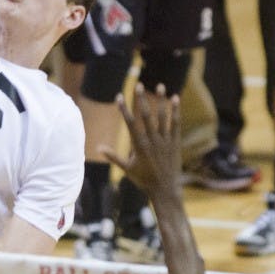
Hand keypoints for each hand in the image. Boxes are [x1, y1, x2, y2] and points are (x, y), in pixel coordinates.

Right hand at [100, 85, 181, 200]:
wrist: (165, 189)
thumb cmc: (144, 180)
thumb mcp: (126, 169)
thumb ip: (113, 156)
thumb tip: (98, 147)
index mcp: (139, 145)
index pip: (130, 123)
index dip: (124, 109)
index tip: (119, 96)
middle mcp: (152, 140)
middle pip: (146, 115)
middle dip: (141, 99)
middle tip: (139, 84)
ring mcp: (165, 140)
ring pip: (163, 116)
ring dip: (161, 100)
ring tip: (160, 85)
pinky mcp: (175, 142)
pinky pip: (175, 124)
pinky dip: (175, 111)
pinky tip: (175, 99)